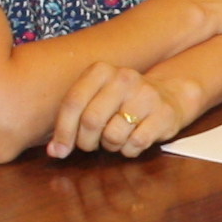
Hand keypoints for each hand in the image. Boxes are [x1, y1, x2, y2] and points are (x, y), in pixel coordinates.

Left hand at [48, 61, 203, 159]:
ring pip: (113, 136)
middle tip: (91, 144)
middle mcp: (124, 78)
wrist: (168, 96)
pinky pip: (135, 144)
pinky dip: (129, 150)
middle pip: (91, 121)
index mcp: (101, 70)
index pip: (73, 102)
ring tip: (115, 139)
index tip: (59, 150)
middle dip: (86, 141)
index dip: (63, 131)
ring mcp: (146, 95)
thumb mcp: (95, 99)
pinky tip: (132, 141)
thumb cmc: (122, 103)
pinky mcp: (163, 114)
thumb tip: (54, 151)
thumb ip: (71, 120)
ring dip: (110, 146)